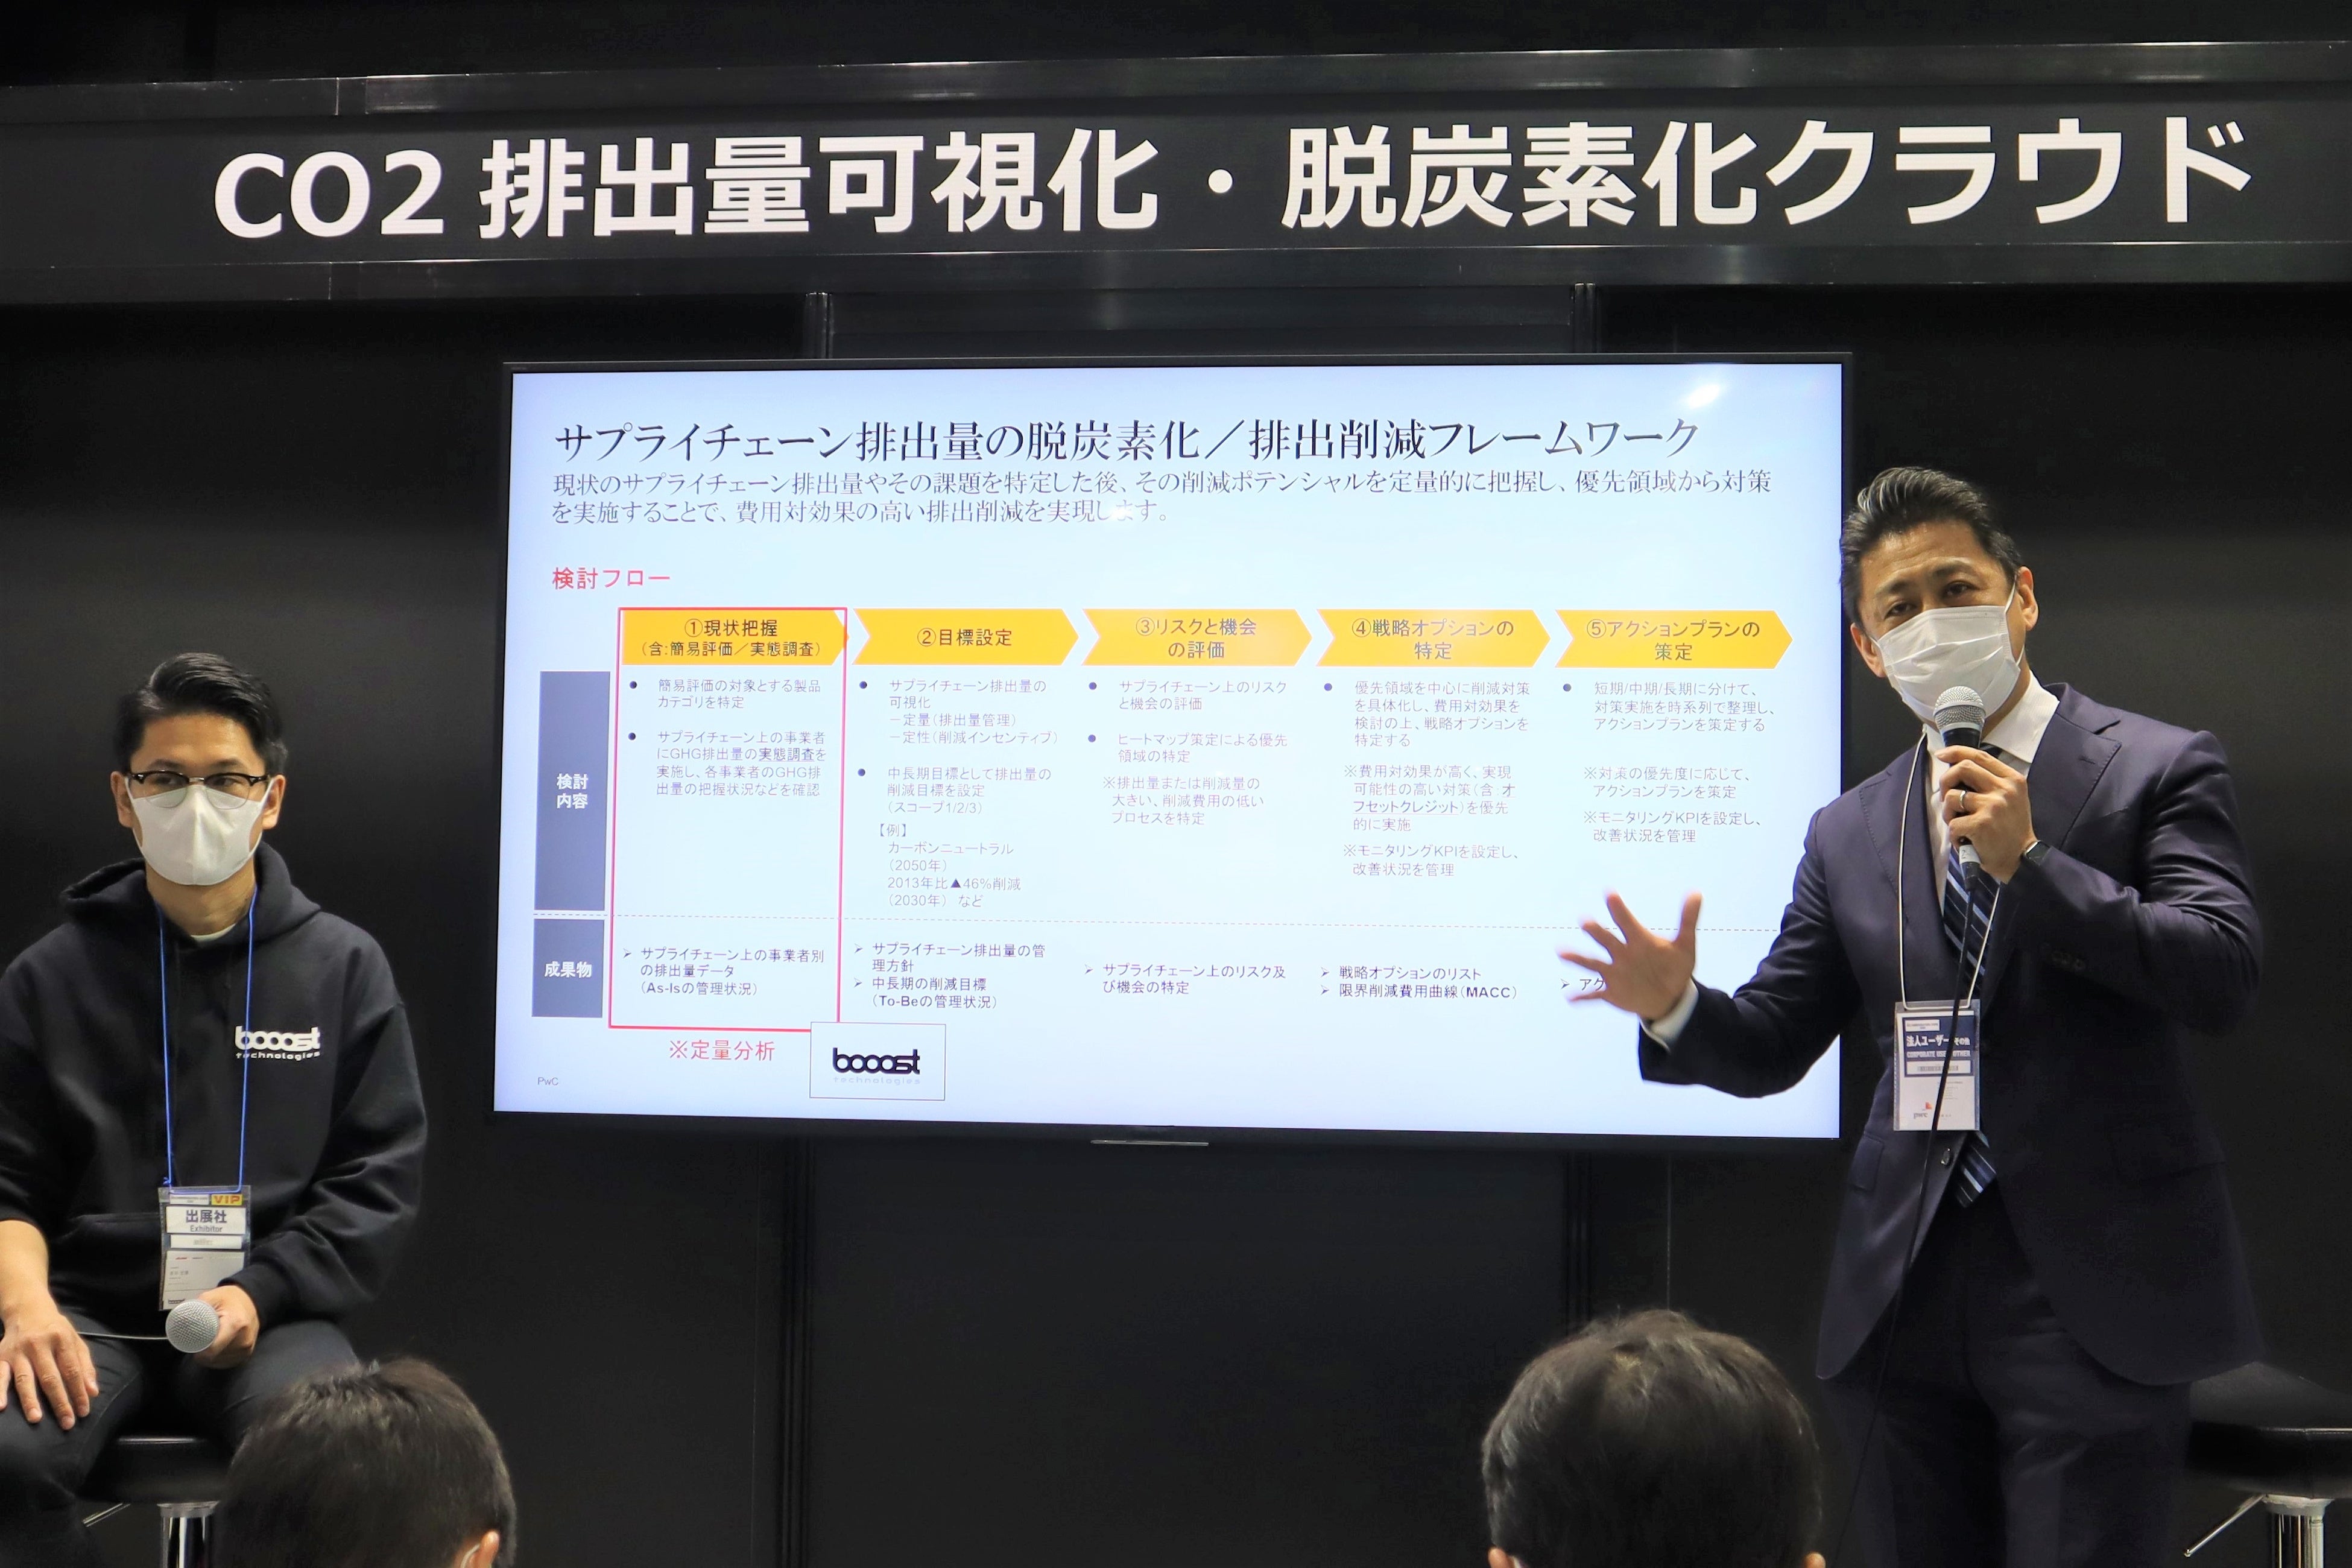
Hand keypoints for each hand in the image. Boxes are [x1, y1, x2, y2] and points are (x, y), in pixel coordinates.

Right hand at [0, 1296, 97, 1426]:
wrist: (28, 1309)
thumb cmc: (55, 1329)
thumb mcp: (75, 1341)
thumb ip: (85, 1366)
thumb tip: (92, 1392)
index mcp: (61, 1339)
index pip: (72, 1370)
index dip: (78, 1392)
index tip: (83, 1411)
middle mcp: (38, 1345)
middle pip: (50, 1377)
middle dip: (59, 1401)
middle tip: (66, 1422)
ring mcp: (18, 1351)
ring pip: (24, 1379)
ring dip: (30, 1400)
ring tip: (36, 1418)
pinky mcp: (0, 1356)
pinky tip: (1, 1407)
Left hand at [193, 1285, 258, 1368]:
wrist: (252, 1300)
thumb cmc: (230, 1299)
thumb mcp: (211, 1297)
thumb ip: (196, 1308)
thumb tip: (179, 1321)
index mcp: (235, 1324)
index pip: (212, 1350)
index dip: (198, 1351)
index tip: (193, 1346)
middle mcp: (244, 1339)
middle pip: (214, 1357)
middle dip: (203, 1354)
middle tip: (200, 1341)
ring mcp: (247, 1348)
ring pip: (219, 1362)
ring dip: (210, 1358)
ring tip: (209, 1343)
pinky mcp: (247, 1353)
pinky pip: (227, 1363)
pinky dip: (218, 1359)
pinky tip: (216, 1350)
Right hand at [1559, 891, 1701, 1021]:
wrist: (1669, 997)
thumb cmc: (1674, 968)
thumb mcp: (1685, 946)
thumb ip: (1688, 919)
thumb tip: (1697, 892)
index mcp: (1638, 940)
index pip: (1626, 921)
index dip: (1619, 908)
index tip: (1609, 893)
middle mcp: (1622, 953)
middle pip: (1606, 940)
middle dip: (1596, 931)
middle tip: (1586, 921)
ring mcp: (1615, 973)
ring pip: (1593, 963)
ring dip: (1578, 958)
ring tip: (1562, 952)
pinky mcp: (1613, 992)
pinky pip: (1595, 993)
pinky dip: (1582, 996)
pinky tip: (1570, 998)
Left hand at [1936, 745, 2035, 881]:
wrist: (2021, 858)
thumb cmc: (2011, 828)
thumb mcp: (2011, 798)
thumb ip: (1991, 781)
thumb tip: (1958, 767)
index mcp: (2012, 780)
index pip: (1980, 756)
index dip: (1956, 752)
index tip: (1942, 754)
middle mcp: (2004, 789)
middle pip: (1963, 768)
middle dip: (1946, 780)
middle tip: (1945, 795)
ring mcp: (1993, 806)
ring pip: (1952, 796)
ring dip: (1947, 812)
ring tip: (1958, 823)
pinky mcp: (1981, 824)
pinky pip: (1952, 823)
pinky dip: (1953, 834)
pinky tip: (1964, 840)